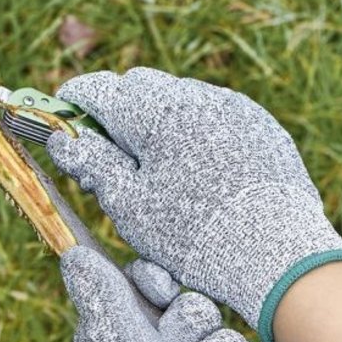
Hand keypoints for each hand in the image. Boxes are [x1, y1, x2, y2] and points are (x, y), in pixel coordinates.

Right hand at [48, 69, 341, 341]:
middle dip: (116, 113)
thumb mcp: (129, 205)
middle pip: (138, 87)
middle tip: (107, 158)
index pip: (97, 88)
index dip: (72, 103)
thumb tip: (63, 138)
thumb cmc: (193, 235)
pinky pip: (215, 115)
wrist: (279, 255)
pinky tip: (197, 173)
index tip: (62, 122)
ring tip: (156, 171)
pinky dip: (194, 132)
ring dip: (157, 122)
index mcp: (154, 110)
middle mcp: (194, 95)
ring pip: (178, 98)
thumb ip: (92, 163)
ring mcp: (233, 106)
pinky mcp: (260, 124)